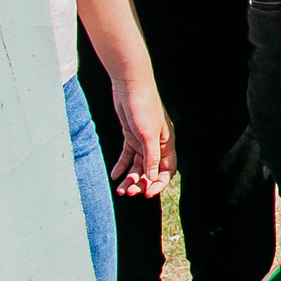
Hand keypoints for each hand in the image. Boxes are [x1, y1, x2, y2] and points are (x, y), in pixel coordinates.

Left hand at [108, 78, 174, 197]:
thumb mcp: (148, 135)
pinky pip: (128, 156)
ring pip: (138, 166)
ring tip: (120, 189)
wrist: (130, 86)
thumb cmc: (144, 107)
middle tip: (129, 192)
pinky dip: (122, 166)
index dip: (158, 184)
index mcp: (166, 144)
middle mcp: (156, 144)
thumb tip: (152, 178)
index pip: (166, 170)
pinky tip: (114, 175)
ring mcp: (143, 141)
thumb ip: (151, 157)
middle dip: (141, 183)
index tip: (147, 195)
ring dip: (130, 178)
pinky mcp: (131, 136)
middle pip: (151, 170)